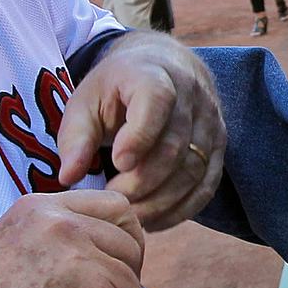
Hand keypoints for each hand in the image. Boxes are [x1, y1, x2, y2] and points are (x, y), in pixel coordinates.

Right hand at [0, 189, 144, 287]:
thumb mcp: (6, 247)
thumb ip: (53, 237)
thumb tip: (108, 245)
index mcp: (41, 209)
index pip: (118, 208)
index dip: (124, 239)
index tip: (111, 264)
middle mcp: (64, 230)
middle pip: (132, 250)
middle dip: (118, 282)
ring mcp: (82, 269)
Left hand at [54, 32, 224, 228]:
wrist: (164, 66)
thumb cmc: (116, 89)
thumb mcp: (86, 100)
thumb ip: (76, 137)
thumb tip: (68, 178)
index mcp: (152, 74)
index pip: (157, 101)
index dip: (140, 136)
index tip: (117, 163)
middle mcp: (191, 94)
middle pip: (175, 147)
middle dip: (143, 182)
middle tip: (114, 201)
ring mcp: (210, 120)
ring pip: (193, 170)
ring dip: (161, 202)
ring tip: (130, 217)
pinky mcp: (219, 145)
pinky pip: (207, 185)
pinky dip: (182, 209)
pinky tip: (154, 220)